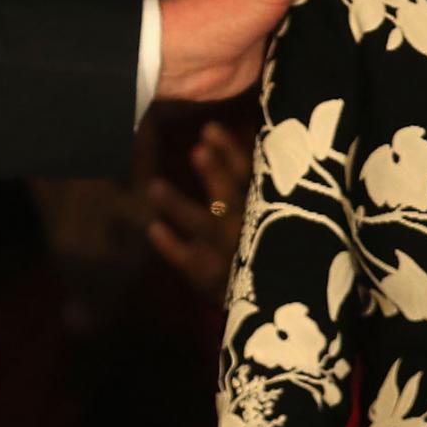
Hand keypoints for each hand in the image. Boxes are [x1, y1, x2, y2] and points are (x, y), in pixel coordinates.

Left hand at [146, 123, 251, 297]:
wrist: (273, 298)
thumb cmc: (263, 239)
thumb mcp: (267, 207)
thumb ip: (253, 176)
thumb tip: (225, 134)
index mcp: (264, 205)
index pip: (249, 174)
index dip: (230, 152)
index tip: (208, 129)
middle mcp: (247, 226)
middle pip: (231, 197)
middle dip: (214, 174)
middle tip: (196, 150)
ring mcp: (227, 253)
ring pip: (204, 227)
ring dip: (179, 206)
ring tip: (154, 187)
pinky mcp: (210, 277)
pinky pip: (188, 259)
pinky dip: (171, 245)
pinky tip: (153, 228)